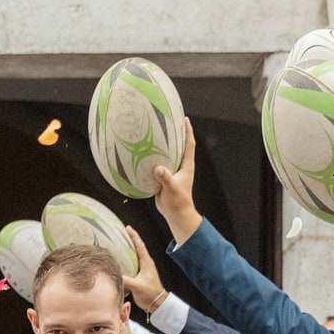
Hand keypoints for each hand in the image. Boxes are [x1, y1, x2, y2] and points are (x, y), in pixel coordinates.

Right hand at [123, 226, 167, 311]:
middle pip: (137, 247)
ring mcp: (145, 268)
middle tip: (122, 232)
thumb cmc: (150, 294)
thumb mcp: (137, 286)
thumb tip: (114, 273)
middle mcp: (146, 263)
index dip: (133, 236)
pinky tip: (121, 259)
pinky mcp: (142, 274)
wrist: (157, 303)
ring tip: (120, 243)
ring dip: (129, 248)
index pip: (139, 246)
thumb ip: (126, 279)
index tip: (127, 227)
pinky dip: (128, 258)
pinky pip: (134, 262)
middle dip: (130, 238)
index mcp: (147, 263)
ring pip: (136, 254)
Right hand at [151, 118, 202, 243]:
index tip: (185, 119)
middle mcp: (180, 166)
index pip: (189, 145)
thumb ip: (165, 178)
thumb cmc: (178, 202)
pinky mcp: (164, 178)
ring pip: (167, 155)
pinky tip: (144, 154)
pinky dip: (153, 159)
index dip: (188, 131)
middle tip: (168, 121)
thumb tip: (158, 168)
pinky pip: (158, 165)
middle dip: (175, 134)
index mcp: (186, 166)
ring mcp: (172, 171)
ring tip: (154, 134)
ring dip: (162, 146)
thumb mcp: (172, 189)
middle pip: (178, 146)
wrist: (175, 214)